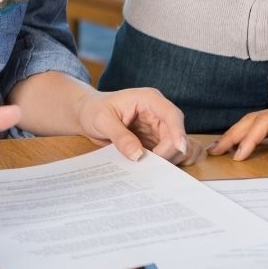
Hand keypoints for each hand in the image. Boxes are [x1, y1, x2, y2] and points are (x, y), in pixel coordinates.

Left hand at [75, 87, 199, 164]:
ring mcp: (160, 130)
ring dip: (170, 160)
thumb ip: (120, 137)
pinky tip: (152, 168)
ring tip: (148, 166)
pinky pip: (172, 156)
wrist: (87, 115)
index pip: (172, 114)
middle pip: (177, 136)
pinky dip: (168, 164)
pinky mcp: (157, 143)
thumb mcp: (102, 120)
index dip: (178, 131)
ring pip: (180, 148)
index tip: (178, 148)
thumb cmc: (94, 110)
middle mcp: (159, 114)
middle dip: (168, 153)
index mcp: (149, 100)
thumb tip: (138, 155)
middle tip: (147, 164)